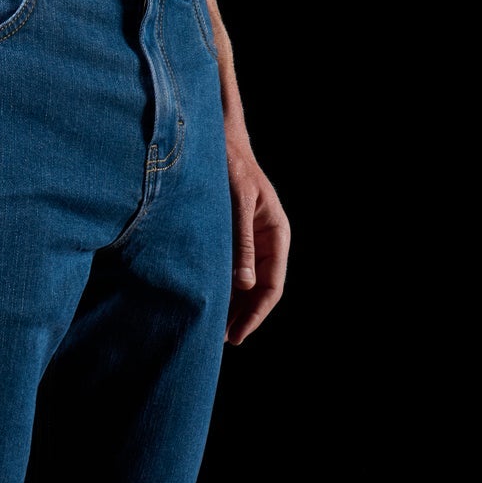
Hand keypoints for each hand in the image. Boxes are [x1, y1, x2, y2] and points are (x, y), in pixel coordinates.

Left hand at [224, 140, 290, 345]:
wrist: (217, 142)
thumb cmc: (229, 166)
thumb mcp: (235, 203)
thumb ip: (240, 242)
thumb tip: (243, 284)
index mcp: (276, 234)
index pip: (272, 286)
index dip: (255, 315)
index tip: (235, 336)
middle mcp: (266, 242)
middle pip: (258, 292)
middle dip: (241, 317)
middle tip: (217, 340)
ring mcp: (250, 243)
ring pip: (244, 285)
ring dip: (230, 307)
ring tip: (209, 329)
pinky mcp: (232, 240)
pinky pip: (230, 272)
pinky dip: (220, 289)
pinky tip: (205, 303)